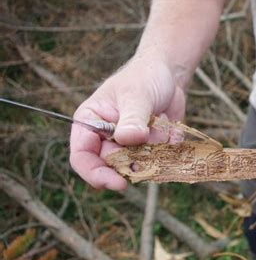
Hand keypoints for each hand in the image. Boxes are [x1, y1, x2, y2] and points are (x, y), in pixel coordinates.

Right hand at [70, 54, 184, 189]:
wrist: (168, 75)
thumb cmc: (144, 78)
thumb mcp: (137, 95)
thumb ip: (132, 118)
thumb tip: (128, 139)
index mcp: (90, 124)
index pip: (82, 157)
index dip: (96, 174)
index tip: (119, 183)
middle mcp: (106, 139)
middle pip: (114, 167)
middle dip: (135, 159)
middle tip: (152, 138)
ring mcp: (129, 147)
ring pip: (140, 166)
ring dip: (155, 148)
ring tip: (159, 119)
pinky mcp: (150, 150)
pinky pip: (162, 160)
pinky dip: (169, 145)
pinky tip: (169, 123)